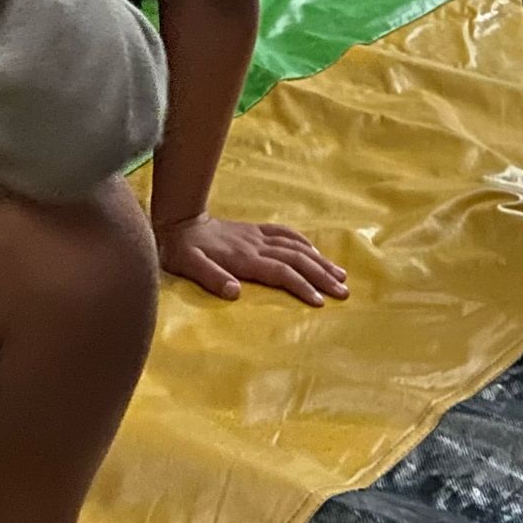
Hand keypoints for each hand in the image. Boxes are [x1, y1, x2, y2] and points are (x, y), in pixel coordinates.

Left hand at [157, 213, 348, 307]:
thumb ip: (211, 278)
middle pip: (297, 259)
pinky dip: (305, 242)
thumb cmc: (182, 250)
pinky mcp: (256, 230)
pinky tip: (316, 251)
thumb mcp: (188, 265)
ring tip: (341, 274)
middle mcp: (256, 245)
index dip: (301, 286)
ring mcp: (258, 236)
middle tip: (344, 292)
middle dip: (322, 276)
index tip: (320, 302)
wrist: (179, 221)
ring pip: (296, 246)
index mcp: (244, 258)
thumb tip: (234, 292)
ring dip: (320, 260)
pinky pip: (286, 233)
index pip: (280, 272)